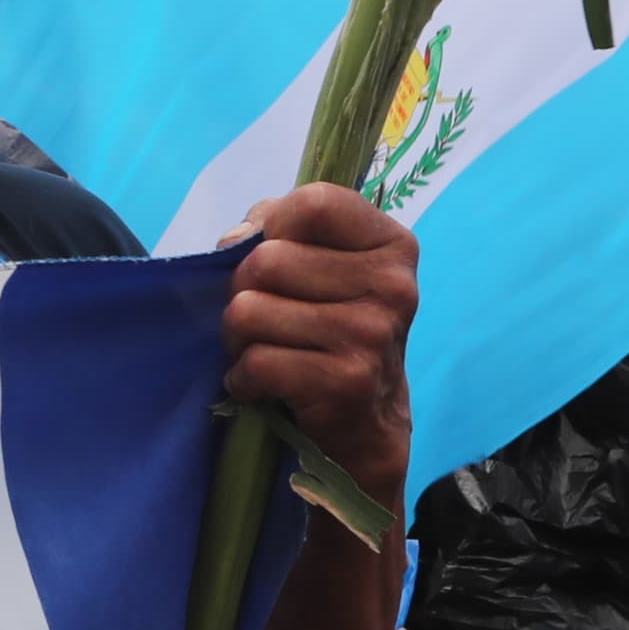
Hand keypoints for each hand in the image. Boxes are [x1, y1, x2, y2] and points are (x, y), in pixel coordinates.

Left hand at [218, 185, 416, 520]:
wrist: (366, 426)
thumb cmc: (333, 333)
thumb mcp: (323, 270)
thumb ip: (280, 234)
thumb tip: (235, 239)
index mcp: (392, 244)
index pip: (313, 202)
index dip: (272, 225)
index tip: (272, 255)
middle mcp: (393, 285)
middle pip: (267, 259)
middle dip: (244, 292)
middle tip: (265, 321)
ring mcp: (373, 334)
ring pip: (249, 310)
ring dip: (239, 339)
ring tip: (265, 352)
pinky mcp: (347, 381)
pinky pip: (255, 362)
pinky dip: (244, 379)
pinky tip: (265, 386)